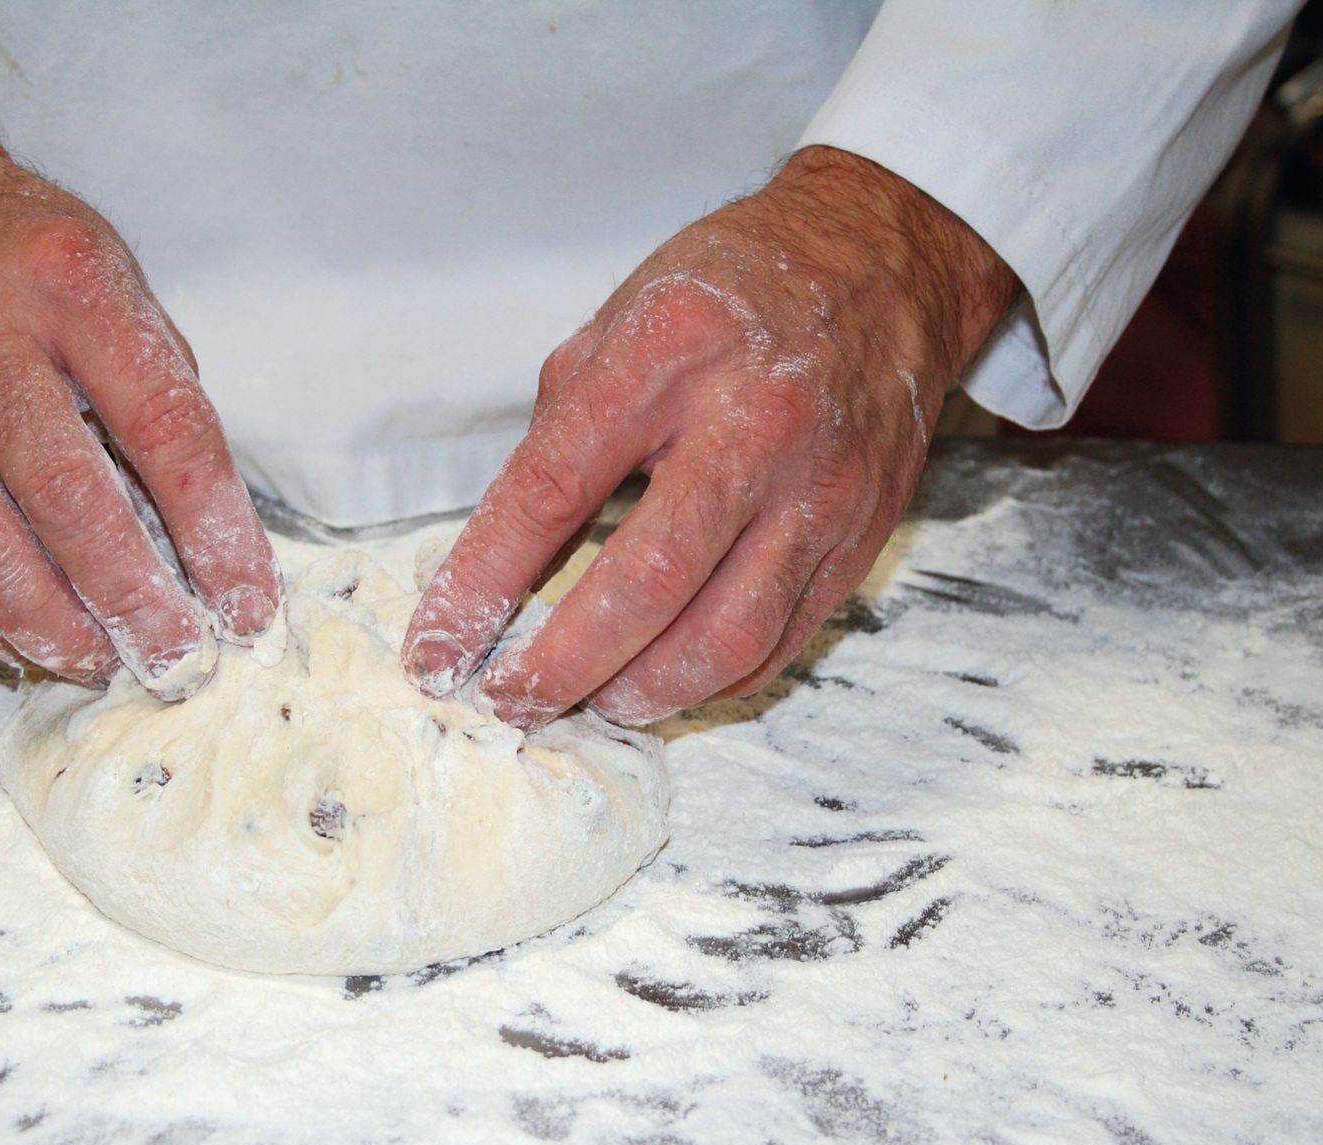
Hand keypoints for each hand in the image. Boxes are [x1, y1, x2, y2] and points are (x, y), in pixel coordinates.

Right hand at [0, 74, 278, 694]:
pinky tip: (25, 645)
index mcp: (68, 287)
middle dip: (133, 598)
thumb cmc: (17, 250)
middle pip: (65, 498)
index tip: (248, 599)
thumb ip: (158, 383)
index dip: (214, 529)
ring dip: (48, 626)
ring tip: (101, 663)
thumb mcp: (111, 274)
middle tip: (180, 658)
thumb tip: (210, 527)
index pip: (163, 427)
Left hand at [403, 146, 1017, 726]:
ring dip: (643, 693)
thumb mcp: (622, 321)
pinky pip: (781, 641)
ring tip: (591, 701)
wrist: (884, 264)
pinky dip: (711, 681)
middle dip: (564, 663)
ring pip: (725, 636)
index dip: (485, 578)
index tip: (438, 643)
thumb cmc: (735, 290)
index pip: (553, 488)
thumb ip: (560, 433)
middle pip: (648, 582)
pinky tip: (665, 679)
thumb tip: (502, 558)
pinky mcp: (862, 534)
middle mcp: (754, 423)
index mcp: (668, 352)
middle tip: (511, 697)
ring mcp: (819, 487)